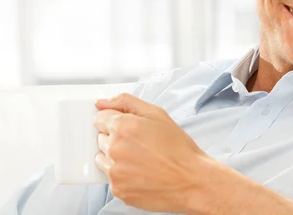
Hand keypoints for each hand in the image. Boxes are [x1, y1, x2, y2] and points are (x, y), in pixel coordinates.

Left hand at [94, 93, 208, 212]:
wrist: (192, 180)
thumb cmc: (178, 147)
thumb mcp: (156, 114)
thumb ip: (125, 102)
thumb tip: (101, 102)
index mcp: (122, 127)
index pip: (100, 118)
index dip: (114, 121)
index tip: (128, 128)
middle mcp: (115, 149)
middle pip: (100, 138)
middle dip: (115, 139)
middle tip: (139, 144)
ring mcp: (115, 172)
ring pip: (103, 159)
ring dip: (115, 157)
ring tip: (139, 159)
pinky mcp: (119, 190)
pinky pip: (111, 178)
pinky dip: (122, 175)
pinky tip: (140, 173)